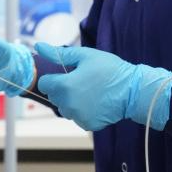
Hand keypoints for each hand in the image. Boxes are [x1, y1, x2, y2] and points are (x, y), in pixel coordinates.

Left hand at [35, 43, 171, 131]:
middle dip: (62, 89)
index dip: (54, 78)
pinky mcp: (88, 125)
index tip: (66, 75)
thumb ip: (59, 54)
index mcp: (65, 86)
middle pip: (54, 97)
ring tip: (89, 92)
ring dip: (71, 101)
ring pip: (65, 108)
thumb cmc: (110, 70)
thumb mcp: (85, 56)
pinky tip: (94, 103)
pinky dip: (82, 111)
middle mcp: (68, 104)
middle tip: (81, 82)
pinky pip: (77, 117)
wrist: (133, 91)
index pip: (45, 84)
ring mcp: (78, 116)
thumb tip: (38, 46)